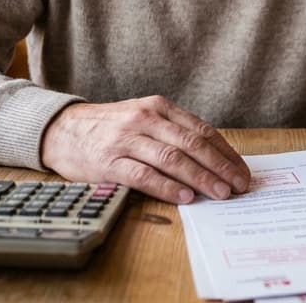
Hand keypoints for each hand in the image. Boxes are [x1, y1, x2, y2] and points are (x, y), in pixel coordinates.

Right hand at [40, 96, 250, 203]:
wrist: (63, 130)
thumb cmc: (111, 127)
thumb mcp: (144, 117)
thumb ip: (173, 132)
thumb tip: (214, 158)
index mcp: (158, 107)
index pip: (201, 131)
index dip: (225, 152)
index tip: (242, 170)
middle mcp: (145, 119)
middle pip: (192, 144)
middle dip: (220, 167)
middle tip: (239, 185)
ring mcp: (127, 140)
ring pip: (172, 159)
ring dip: (200, 178)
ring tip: (220, 193)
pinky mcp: (110, 162)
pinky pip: (144, 175)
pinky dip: (168, 187)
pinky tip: (185, 197)